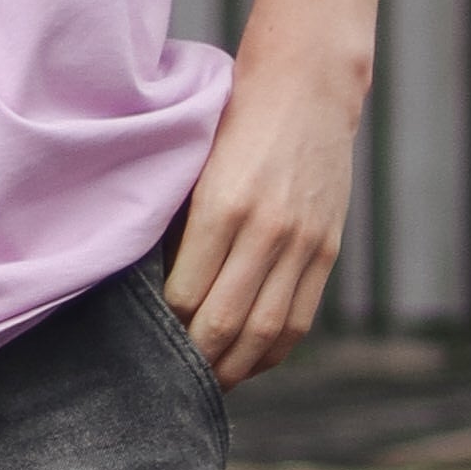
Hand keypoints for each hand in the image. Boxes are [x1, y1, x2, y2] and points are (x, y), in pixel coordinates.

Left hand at [160, 38, 363, 385]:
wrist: (309, 86)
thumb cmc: (235, 121)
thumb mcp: (196, 166)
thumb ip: (180, 227)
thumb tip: (157, 292)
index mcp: (222, 205)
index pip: (185, 297)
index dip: (163, 330)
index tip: (143, 343)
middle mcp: (266, 230)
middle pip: (222, 325)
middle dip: (192, 361)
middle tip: (166, 380)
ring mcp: (302, 243)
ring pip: (264, 332)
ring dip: (233, 368)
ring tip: (205, 382)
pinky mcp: (327, 249)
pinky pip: (299, 319)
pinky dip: (271, 351)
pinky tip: (249, 362)